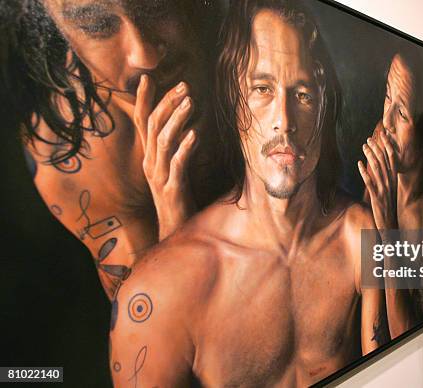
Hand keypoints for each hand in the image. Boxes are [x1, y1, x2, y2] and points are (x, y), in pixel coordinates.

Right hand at [134, 75, 197, 239]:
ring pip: (163, 140)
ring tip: (190, 102)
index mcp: (149, 156)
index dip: (144, 100)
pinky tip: (196, 134)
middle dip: (167, 102)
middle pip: (152, 126)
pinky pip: (177, 164)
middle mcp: (150, 163)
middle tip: (185, 85)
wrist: (175, 230)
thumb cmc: (177, 196)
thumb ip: (176, 148)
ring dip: (176, 119)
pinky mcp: (172, 188)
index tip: (148, 77)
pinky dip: (185, 147)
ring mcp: (159, 176)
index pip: (142, 122)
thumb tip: (186, 125)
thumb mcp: (173, 168)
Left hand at [358, 131, 398, 232]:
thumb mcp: (388, 189)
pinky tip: (359, 163)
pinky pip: (370, 182)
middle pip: (384, 160)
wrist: (389, 223)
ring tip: (364, 146)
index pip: (392, 158)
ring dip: (370, 155)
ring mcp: (384, 189)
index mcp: (393, 179)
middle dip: (376, 148)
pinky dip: (364, 171)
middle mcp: (390, 182)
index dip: (388, 146)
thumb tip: (378, 164)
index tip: (383, 135)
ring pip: (377, 168)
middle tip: (369, 139)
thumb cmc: (387, 206)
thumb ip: (385, 177)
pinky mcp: (376, 197)